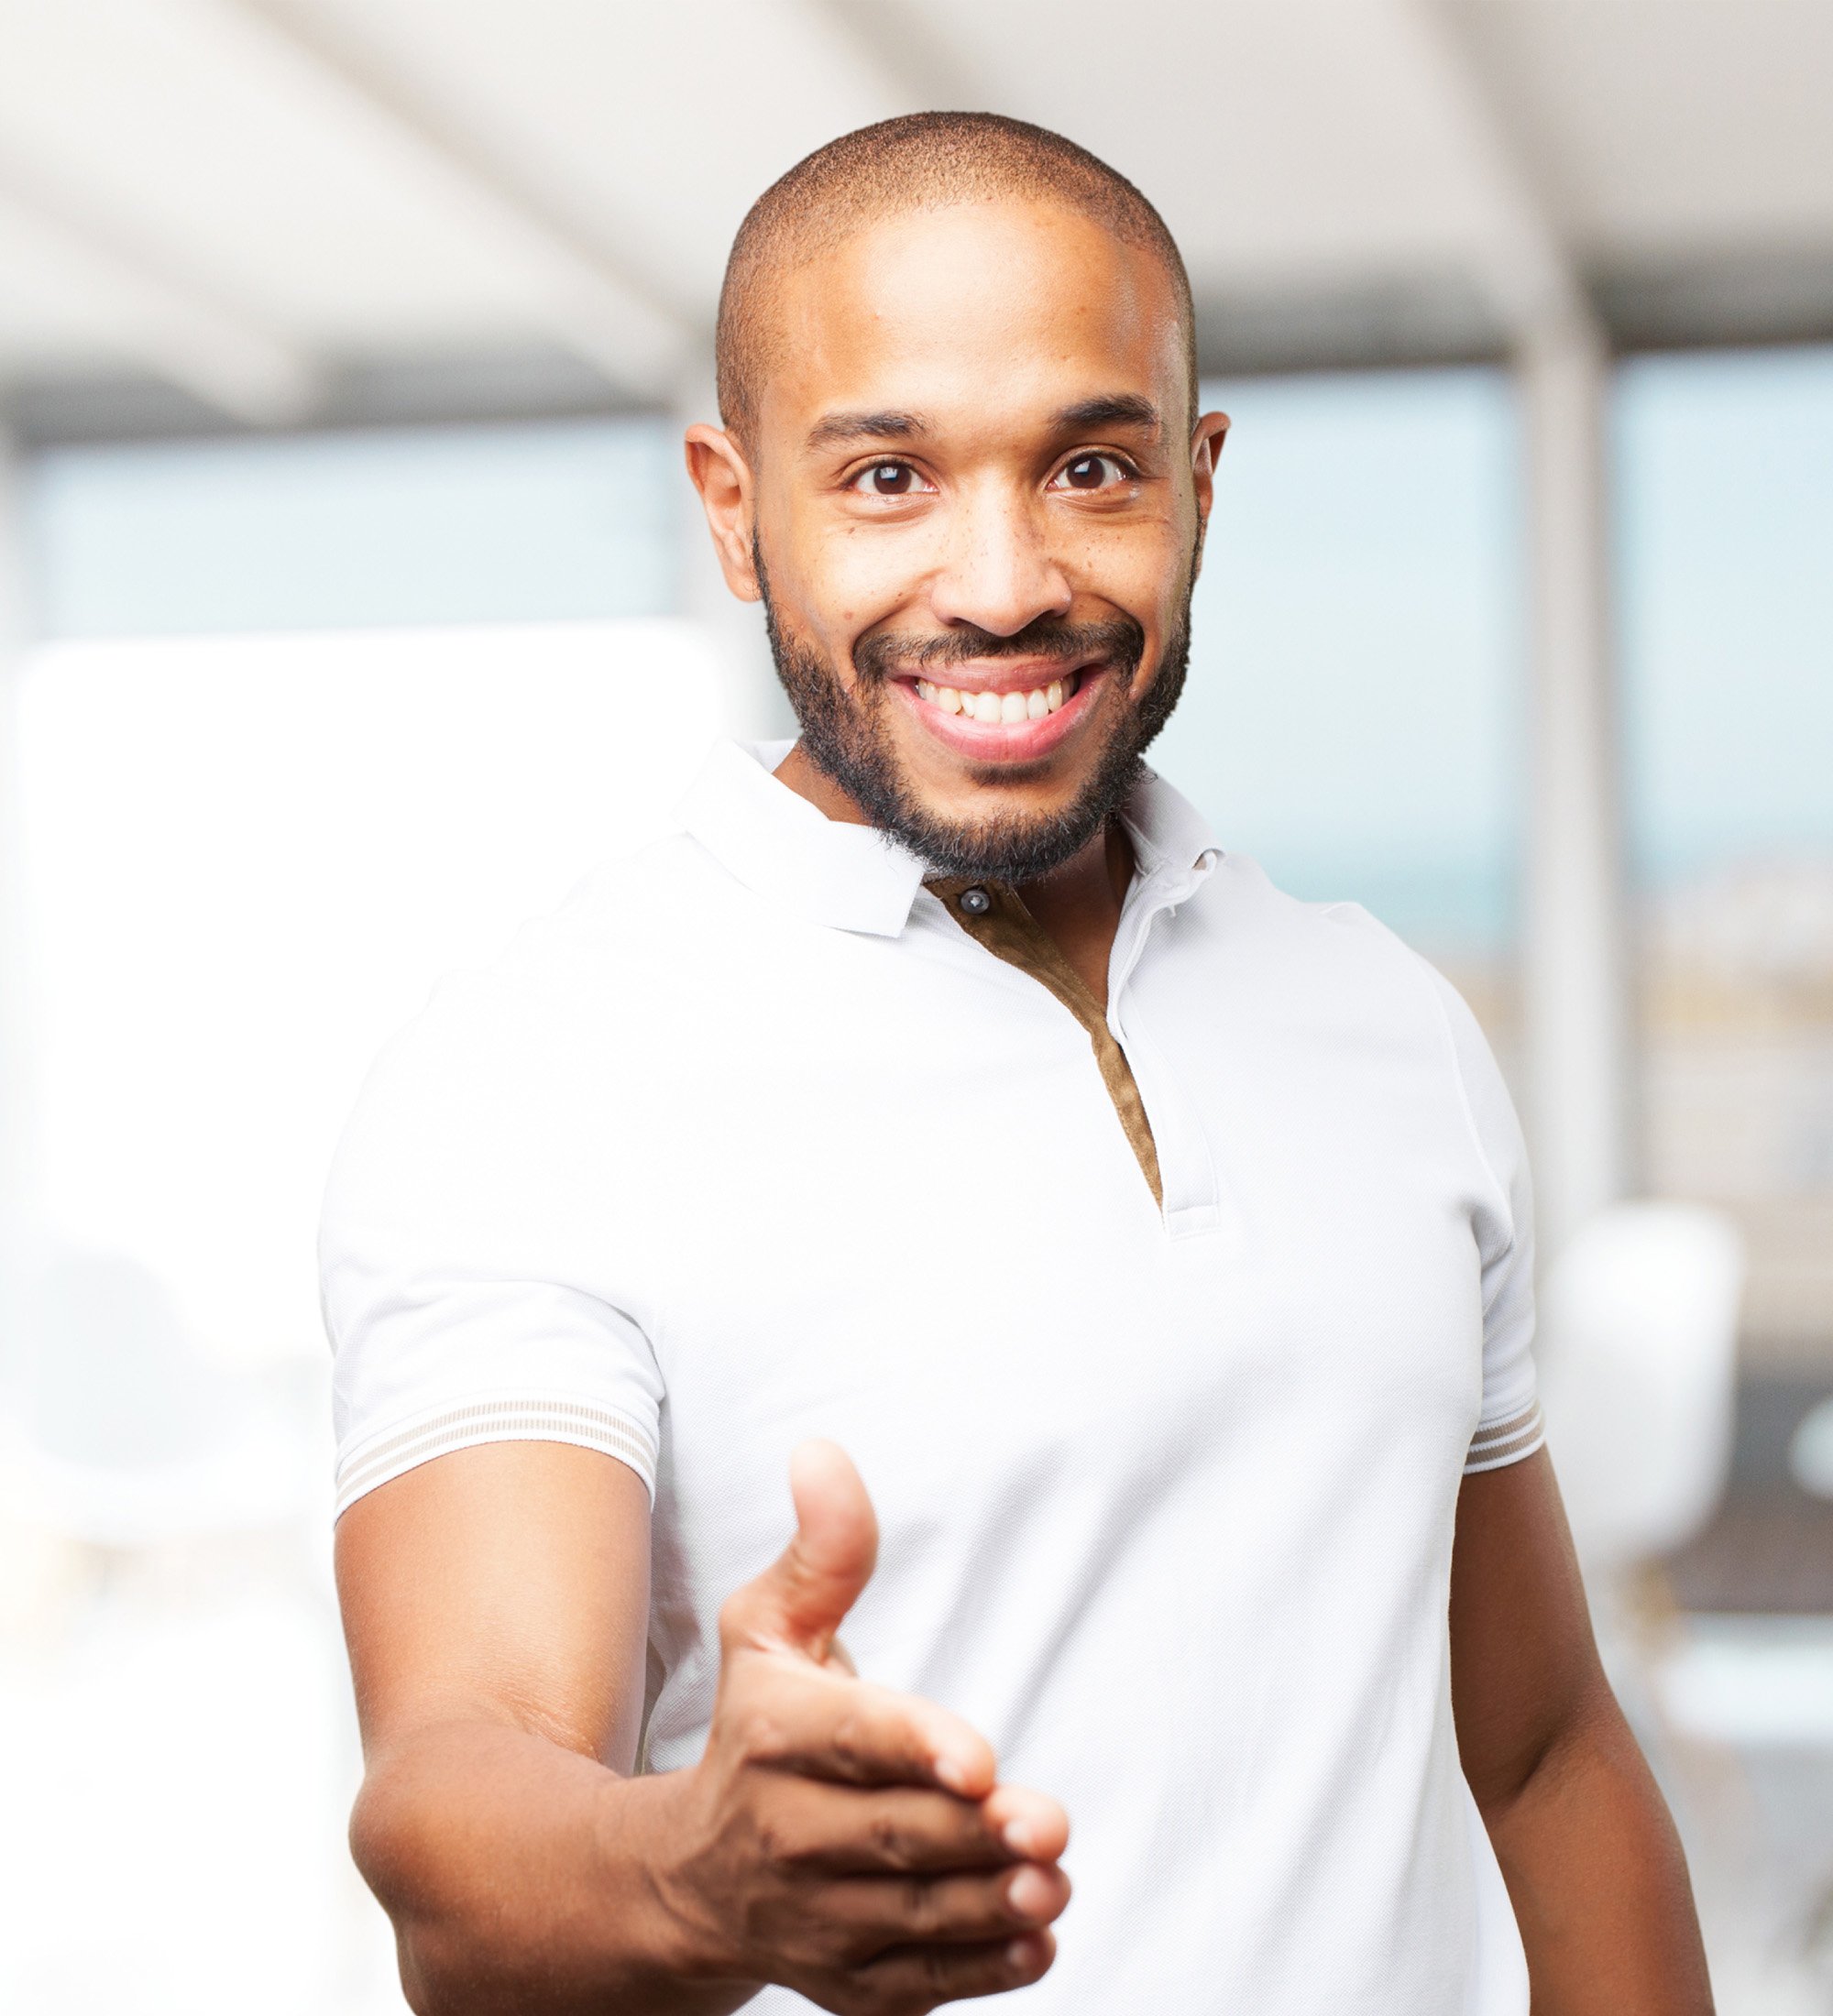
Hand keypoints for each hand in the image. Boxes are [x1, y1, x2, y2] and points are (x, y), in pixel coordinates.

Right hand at [654, 1440, 1070, 2013]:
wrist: (686, 1877)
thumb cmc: (753, 1728)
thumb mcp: (770, 1628)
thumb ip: (824, 1551)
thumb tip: (824, 1453)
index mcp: (772, 1734)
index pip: (851, 1739)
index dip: (915, 1746)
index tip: (979, 1759)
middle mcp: (783, 1832)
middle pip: (893, 1834)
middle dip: (973, 1835)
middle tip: (1048, 1824)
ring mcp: (812, 1919)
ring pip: (911, 1917)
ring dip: (986, 1907)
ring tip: (1051, 1882)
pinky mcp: (843, 1983)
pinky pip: (914, 1988)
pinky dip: (976, 1974)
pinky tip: (1033, 1943)